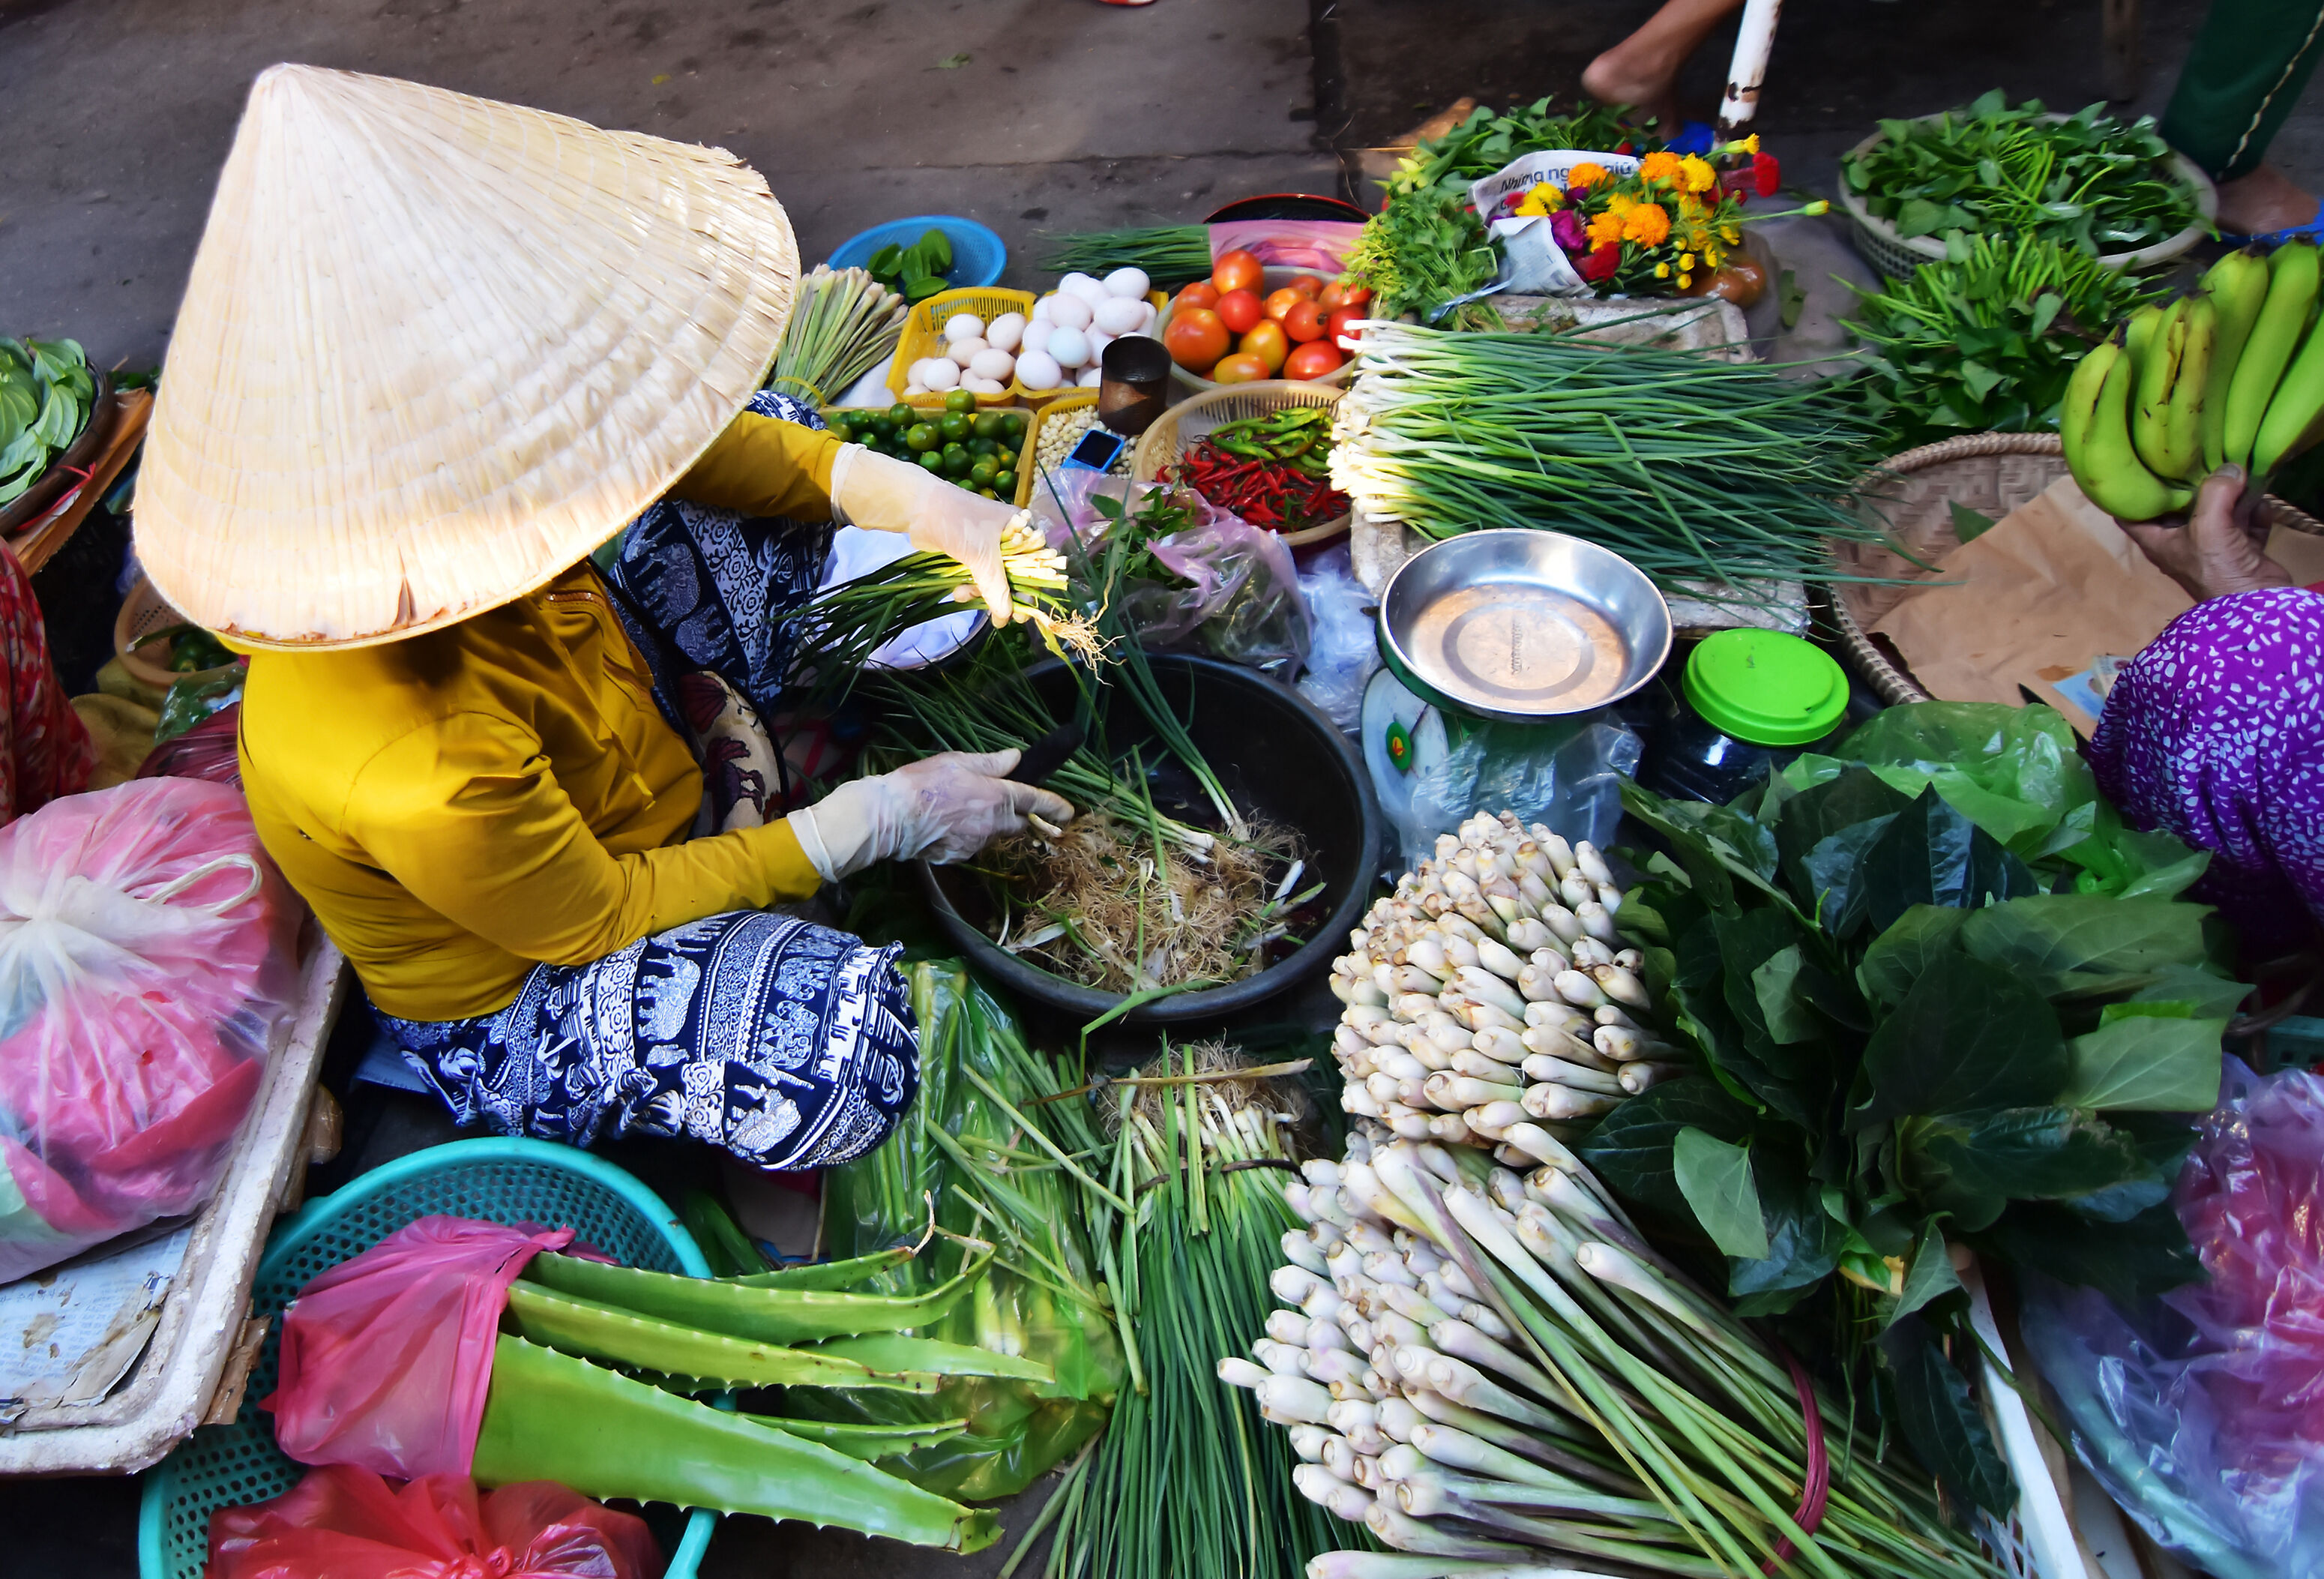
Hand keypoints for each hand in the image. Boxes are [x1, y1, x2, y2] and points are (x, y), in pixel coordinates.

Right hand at [786, 750, 1075, 880]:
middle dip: (1019, 816)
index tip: (1069, 812)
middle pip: (1018, 823)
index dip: (1055, 806)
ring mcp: (977, 844)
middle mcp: (993, 824)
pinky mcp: (959, 857)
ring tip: (959, 809)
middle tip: (1002, 804)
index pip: (1036, 801)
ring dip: (987, 824)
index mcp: (997, 797)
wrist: (890, 817)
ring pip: (994, 834)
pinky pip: (972, 845)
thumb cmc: (923, 783)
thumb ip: (991, 762)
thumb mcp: (957, 762)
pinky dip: (966, 835)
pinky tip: (946, 825)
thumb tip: (1015, 758)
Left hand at [831, 445, 1018, 622]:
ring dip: (980, 592)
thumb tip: (1006, 617)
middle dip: (1001, 594)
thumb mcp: (982, 555)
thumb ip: (996, 587)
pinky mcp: (969, 553)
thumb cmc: (957, 521)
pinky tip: (958, 591)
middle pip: (1015, 575)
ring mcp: (987, 545)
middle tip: (998, 617)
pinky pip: (977, 577)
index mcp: (1020, 528)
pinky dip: (969, 587)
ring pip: (993, 579)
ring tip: (964, 595)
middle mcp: (1008, 536)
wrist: (917, 508)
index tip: (1022, 612)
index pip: (1036, 562)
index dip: (1031, 588)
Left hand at [2119, 465, 2293, 601]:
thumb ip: (2214, 493)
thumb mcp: (2207, 527)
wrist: (2256, 605)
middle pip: (2181, 504)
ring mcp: (2213, 545)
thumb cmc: (2217, 570)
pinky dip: (2254, 510)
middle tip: (2204, 456)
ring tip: (2242, 474)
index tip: (2139, 466)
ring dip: (2233, 494)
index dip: (2131, 492)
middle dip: (2194, 482)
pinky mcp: (2241, 548)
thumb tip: (2230, 469)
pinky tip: (2260, 502)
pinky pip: (2246, 520)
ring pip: (2218, 509)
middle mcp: (2182, 541)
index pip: (2131, 513)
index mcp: (2158, 540)